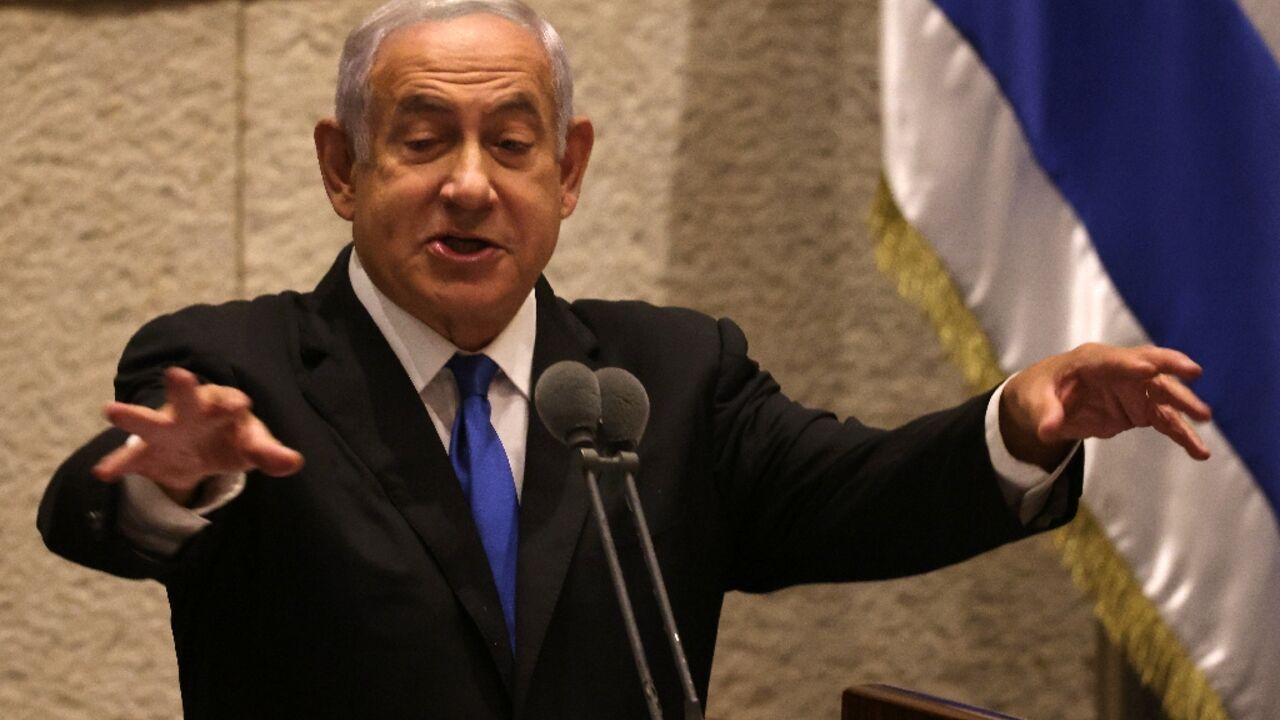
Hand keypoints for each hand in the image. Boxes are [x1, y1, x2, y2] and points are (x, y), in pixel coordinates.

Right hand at [92, 367, 303, 504]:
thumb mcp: (252, 446)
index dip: (232, 403)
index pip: (228, 402)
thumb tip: (293, 462)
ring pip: (148, 422)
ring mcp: (165, 431)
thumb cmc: (232, 439)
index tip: (239, 403)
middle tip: (178, 375)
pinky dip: (117, 464)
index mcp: (221, 407)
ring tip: (110, 410)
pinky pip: (129, 458)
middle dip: (184, 388)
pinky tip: (103, 473)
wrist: (200, 453)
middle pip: (188, 399)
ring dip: (132, 416)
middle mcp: (190, 413)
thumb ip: (269, 453)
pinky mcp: (146, 453)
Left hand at [1000, 343, 1211, 469]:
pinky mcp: (1140, 410)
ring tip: (1204, 417)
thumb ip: (1045, 414)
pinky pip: (1165, 421)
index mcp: (1090, 361)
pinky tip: (1199, 450)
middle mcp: (1119, 371)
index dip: (1129, 363)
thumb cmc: (1041, 391)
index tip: (1148, 368)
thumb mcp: (1034, 401)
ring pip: (1164, 395)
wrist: (1047, 401)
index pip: (1112, 360)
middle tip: (1193, 372)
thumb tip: (1047, 430)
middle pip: (1148, 366)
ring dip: (1184, 405)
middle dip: (1170, 368)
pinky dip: (1181, 434)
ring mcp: (1133, 390)